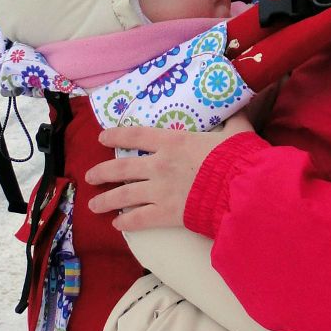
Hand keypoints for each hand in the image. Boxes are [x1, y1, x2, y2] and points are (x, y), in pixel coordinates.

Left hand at [85, 114, 253, 231]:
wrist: (240, 190)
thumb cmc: (237, 159)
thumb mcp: (237, 132)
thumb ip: (234, 120)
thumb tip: (241, 106)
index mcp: (173, 141)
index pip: (135, 135)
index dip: (116, 136)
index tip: (102, 138)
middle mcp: (159, 165)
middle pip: (121, 168)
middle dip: (102, 172)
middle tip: (90, 176)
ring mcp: (159, 190)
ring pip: (124, 195)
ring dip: (106, 200)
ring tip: (93, 205)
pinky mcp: (166, 213)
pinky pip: (139, 218)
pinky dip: (126, 222)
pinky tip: (117, 224)